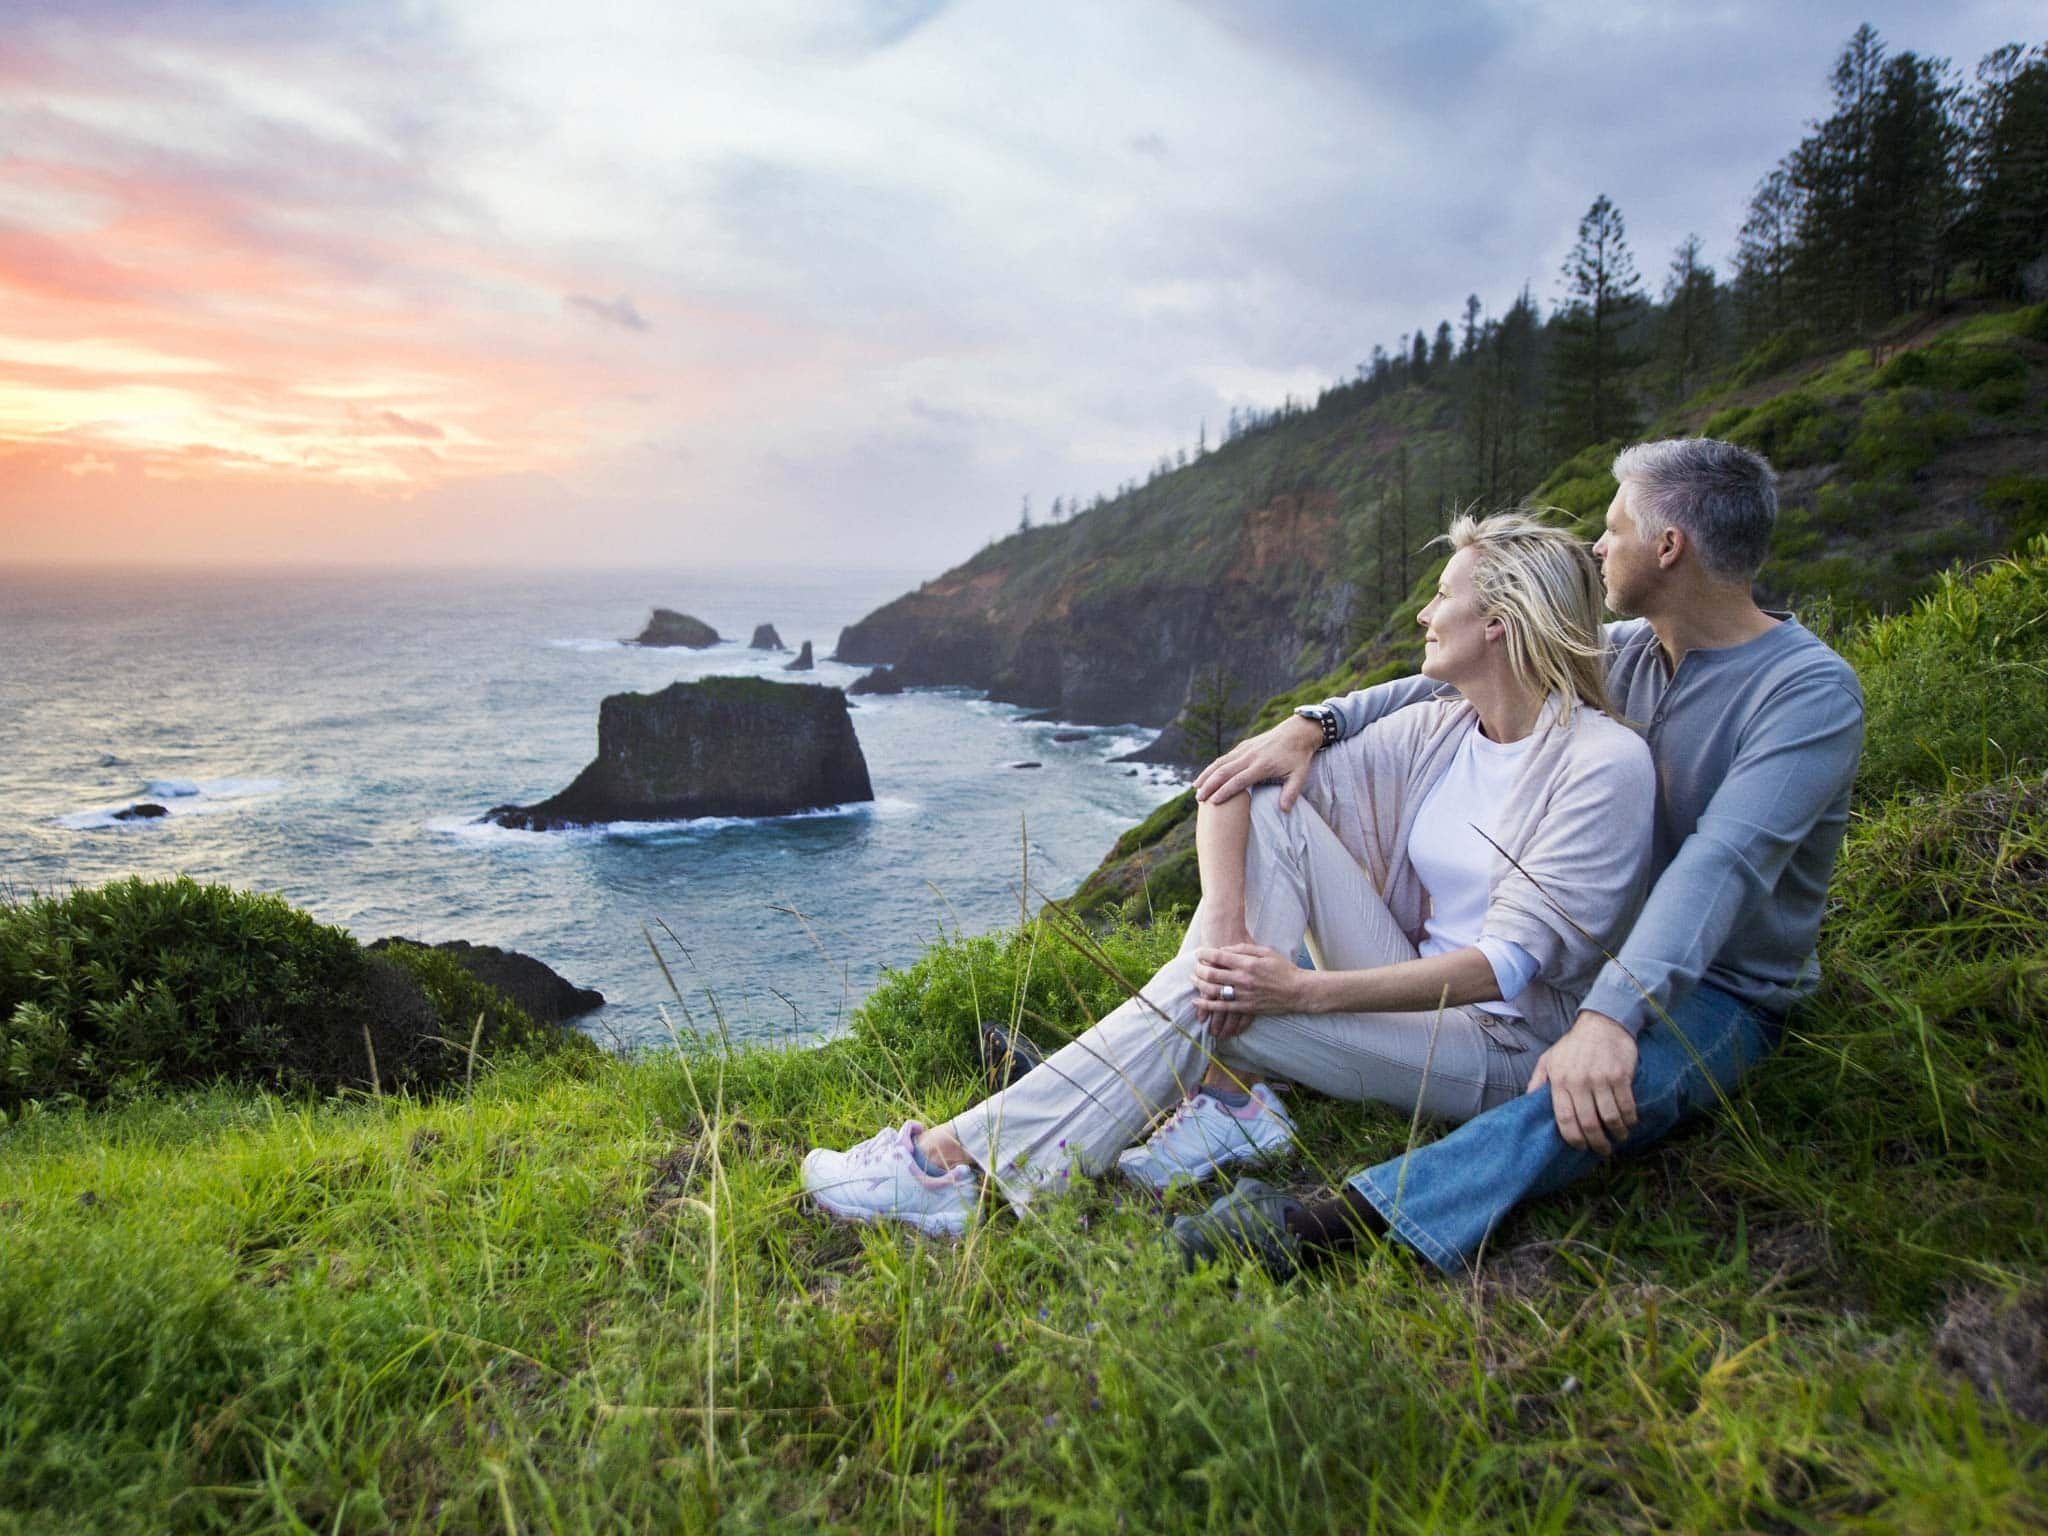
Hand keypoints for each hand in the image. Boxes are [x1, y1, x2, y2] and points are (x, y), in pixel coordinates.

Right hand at [1192, 714, 1320, 808]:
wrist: (1297, 731)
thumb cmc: (1299, 756)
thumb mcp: (1300, 775)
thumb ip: (1291, 792)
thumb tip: (1284, 810)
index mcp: (1262, 765)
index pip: (1239, 780)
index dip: (1225, 792)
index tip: (1214, 803)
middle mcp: (1250, 756)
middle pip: (1224, 771)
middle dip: (1209, 785)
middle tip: (1198, 799)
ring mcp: (1245, 749)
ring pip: (1220, 762)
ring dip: (1207, 775)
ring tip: (1195, 788)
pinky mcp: (1244, 745)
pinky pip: (1225, 757)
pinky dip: (1213, 767)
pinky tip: (1206, 775)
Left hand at [1192, 944, 1305, 1038]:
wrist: (1298, 991)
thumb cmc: (1283, 969)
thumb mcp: (1265, 951)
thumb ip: (1244, 949)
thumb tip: (1224, 949)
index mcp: (1248, 963)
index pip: (1218, 956)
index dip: (1205, 953)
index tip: (1199, 952)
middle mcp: (1243, 979)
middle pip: (1212, 973)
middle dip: (1199, 968)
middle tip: (1195, 966)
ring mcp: (1243, 995)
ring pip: (1213, 990)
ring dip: (1199, 984)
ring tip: (1193, 979)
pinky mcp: (1245, 1008)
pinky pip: (1221, 1008)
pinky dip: (1206, 1005)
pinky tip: (1197, 1001)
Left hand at [1525, 1010, 1638, 1155]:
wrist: (1601, 1023)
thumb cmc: (1573, 1045)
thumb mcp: (1548, 1059)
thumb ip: (1538, 1082)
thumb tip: (1527, 1104)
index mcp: (1560, 1080)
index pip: (1564, 1118)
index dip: (1573, 1138)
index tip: (1580, 1148)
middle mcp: (1579, 1081)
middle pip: (1588, 1123)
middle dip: (1597, 1143)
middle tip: (1603, 1150)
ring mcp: (1601, 1078)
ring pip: (1610, 1117)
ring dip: (1617, 1133)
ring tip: (1619, 1138)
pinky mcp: (1621, 1075)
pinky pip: (1627, 1105)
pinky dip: (1630, 1119)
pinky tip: (1629, 1123)